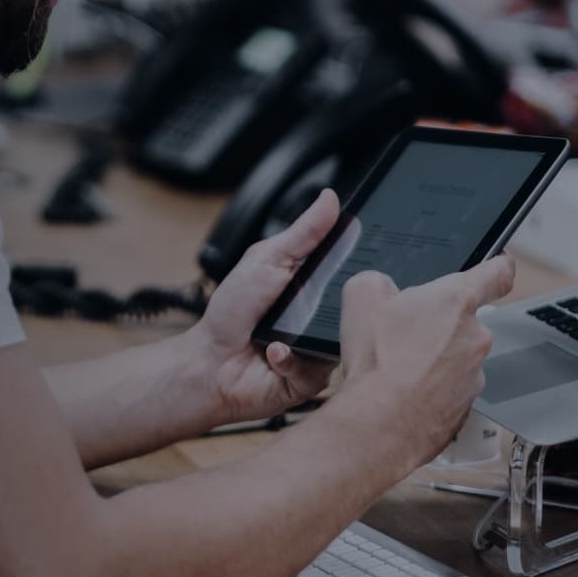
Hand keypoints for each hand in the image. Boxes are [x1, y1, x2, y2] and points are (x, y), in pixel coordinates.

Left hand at [180, 190, 343, 424]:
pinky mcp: (313, 379)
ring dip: (312, 333)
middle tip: (318, 297)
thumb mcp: (268, 259)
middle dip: (341, 302)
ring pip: (344, 341)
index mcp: (318, 287)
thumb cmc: (232, 313)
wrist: (209, 363)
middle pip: (356, 307)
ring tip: (287, 328)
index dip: (362, 264)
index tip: (368, 253)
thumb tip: (329, 197)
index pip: (354, 272)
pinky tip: (273, 350)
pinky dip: (291, 357)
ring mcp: (321, 349)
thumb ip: (302, 232)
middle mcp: (325, 318)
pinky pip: (319, 369)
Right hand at [336, 256, 514, 468]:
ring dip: (434, 361)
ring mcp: (474, 375)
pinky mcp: (466, 408)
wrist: (380, 423)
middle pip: (465, 322)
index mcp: (456, 301)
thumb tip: (381, 288)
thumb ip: (378, 281)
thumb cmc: (378, 363)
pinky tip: (404, 394)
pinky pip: (450, 392)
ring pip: (457, 359)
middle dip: (439, 325)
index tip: (498, 265)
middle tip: (405, 336)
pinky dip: (431, 392)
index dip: (498, 265)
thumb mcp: (361, 297)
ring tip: (398, 370)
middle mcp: (475, 337)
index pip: (497, 272)